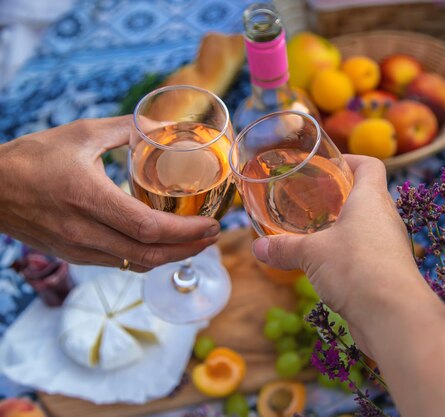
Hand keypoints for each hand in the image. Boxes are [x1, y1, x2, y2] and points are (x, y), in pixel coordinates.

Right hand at [0, 116, 219, 271]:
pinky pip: (120, 264)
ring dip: (172, 257)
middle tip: (214, 236)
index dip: (186, 231)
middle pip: (149, 254)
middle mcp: (84, 232)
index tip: (212, 223)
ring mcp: (78, 249)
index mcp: (87, 197)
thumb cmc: (33, 157)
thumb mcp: (82, 134)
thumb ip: (129, 129)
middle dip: (189, 249)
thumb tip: (168, 127)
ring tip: (196, 242)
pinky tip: (163, 245)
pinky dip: (149, 258)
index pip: (148, 227)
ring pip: (137, 264)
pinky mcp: (74, 257)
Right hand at [252, 155, 425, 350]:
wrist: (393, 315)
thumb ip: (284, 247)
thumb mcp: (311, 254)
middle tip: (314, 201)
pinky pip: (369, 254)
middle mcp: (386, 219)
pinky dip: (351, 254)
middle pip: (368, 196)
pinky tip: (330, 267)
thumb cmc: (356, 269)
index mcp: (371, 200)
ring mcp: (391, 247)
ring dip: (346, 228)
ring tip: (318, 234)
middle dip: (342, 197)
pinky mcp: (390, 272)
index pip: (370, 166)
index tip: (330, 166)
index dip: (351, 161)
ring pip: (368, 227)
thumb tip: (258, 247)